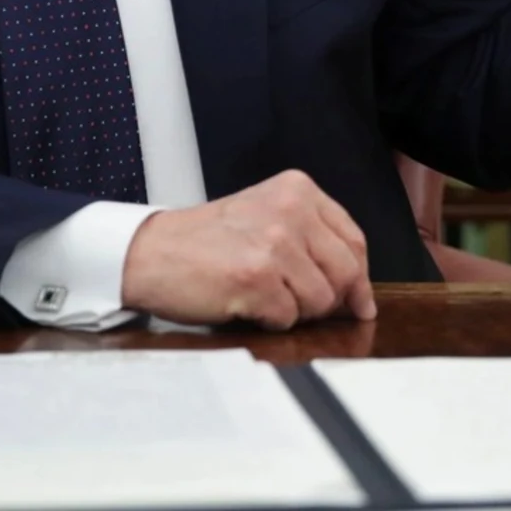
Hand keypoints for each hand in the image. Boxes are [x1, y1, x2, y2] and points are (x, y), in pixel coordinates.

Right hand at [122, 170, 376, 329]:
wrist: (151, 252)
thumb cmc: (206, 240)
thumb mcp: (265, 215)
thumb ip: (311, 239)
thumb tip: (359, 294)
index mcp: (298, 190)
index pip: (354, 240)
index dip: (359, 277)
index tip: (359, 300)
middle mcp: (291, 210)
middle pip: (346, 273)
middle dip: (331, 300)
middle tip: (302, 305)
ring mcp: (275, 244)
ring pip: (320, 301)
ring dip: (295, 311)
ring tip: (263, 296)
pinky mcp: (256, 279)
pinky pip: (289, 318)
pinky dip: (271, 321)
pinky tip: (247, 304)